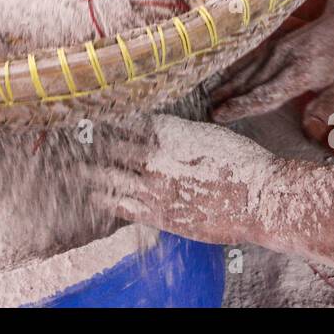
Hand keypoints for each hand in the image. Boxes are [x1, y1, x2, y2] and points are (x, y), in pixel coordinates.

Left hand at [87, 114, 278, 245]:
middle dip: (94, 145)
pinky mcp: (159, 214)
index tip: (96, 119)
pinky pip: (121, 206)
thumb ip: (180, 133)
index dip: (110, 121)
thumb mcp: (209, 135)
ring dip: (90, 172)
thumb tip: (161, 130)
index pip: (128, 122)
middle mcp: (156, 157)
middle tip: (76, 142)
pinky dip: (105, 199)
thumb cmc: (242, 163)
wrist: (259, 198)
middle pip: (112, 147)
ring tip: (75, 170)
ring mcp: (155, 188)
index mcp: (169, 133)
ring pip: (110, 176)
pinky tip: (94, 197)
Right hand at [211, 1, 333, 133]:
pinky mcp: (276, 44)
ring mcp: (277, 48)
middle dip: (229, 99)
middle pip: (251, 83)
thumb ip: (327, 109)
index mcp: (301, 71)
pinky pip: (251, 60)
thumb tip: (309, 132)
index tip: (222, 116)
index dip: (243, 106)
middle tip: (207, 116)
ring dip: (228, 85)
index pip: (267, 94)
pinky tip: (224, 78)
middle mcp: (283, 58)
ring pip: (248, 71)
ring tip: (209, 99)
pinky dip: (235, 70)